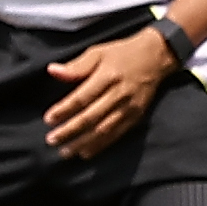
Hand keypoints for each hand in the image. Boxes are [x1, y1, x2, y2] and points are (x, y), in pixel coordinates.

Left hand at [42, 31, 174, 158]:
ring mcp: (130, 107)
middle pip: (91, 117)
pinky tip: (86, 153)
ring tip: (65, 152)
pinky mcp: (137, 116)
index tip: (48, 119)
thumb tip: (52, 71)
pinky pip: (117, 134)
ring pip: (104, 129)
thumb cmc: (123, 53)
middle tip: (51, 140)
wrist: (157, 56)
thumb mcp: (98, 52)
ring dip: (83, 143)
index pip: (82, 97)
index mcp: (108, 76)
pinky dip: (101, 145)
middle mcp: (120, 94)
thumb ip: (76, 65)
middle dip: (70, 131)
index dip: (64, 110)